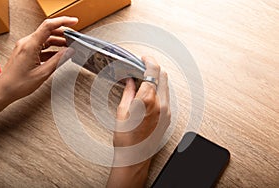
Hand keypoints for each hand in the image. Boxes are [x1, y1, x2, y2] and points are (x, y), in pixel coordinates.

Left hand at [0, 16, 77, 102]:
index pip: (48, 26)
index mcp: (30, 45)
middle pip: (47, 31)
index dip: (63, 22)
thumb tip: (69, 52)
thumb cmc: (18, 84)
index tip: (73, 22)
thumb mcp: (43, 73)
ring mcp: (24, 47)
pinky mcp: (24, 52)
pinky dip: (50, 48)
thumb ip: (58, 60)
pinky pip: (40, 46)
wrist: (4, 90)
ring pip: (44, 39)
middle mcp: (26, 43)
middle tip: (73, 37)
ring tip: (68, 46)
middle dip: (62, 33)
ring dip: (57, 41)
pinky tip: (58, 54)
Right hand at [107, 57, 170, 187]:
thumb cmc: (126, 139)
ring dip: (157, 80)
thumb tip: (131, 81)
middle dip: (154, 69)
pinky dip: (159, 90)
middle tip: (141, 68)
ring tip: (144, 81)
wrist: (134, 158)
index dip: (149, 60)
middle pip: (163, 76)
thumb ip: (129, 92)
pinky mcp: (168, 118)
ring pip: (166, 86)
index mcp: (148, 100)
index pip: (154, 71)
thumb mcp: (122, 111)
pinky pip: (167, 97)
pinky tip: (149, 93)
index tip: (143, 58)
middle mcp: (161, 104)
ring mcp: (167, 111)